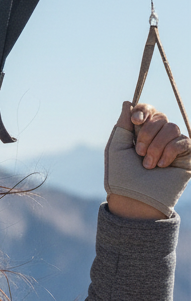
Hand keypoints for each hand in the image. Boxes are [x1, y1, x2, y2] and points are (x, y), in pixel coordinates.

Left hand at [105, 102, 190, 219]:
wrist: (134, 198)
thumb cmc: (121, 176)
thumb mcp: (116, 147)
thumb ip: (123, 124)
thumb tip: (128, 102)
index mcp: (140, 132)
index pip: (148, 110)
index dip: (144, 110)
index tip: (136, 120)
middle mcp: (158, 137)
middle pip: (160, 117)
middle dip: (147, 133)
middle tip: (139, 153)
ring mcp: (173, 146)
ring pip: (172, 127)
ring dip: (157, 146)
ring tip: (149, 165)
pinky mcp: (186, 156)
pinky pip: (184, 141)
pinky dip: (170, 152)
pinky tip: (162, 166)